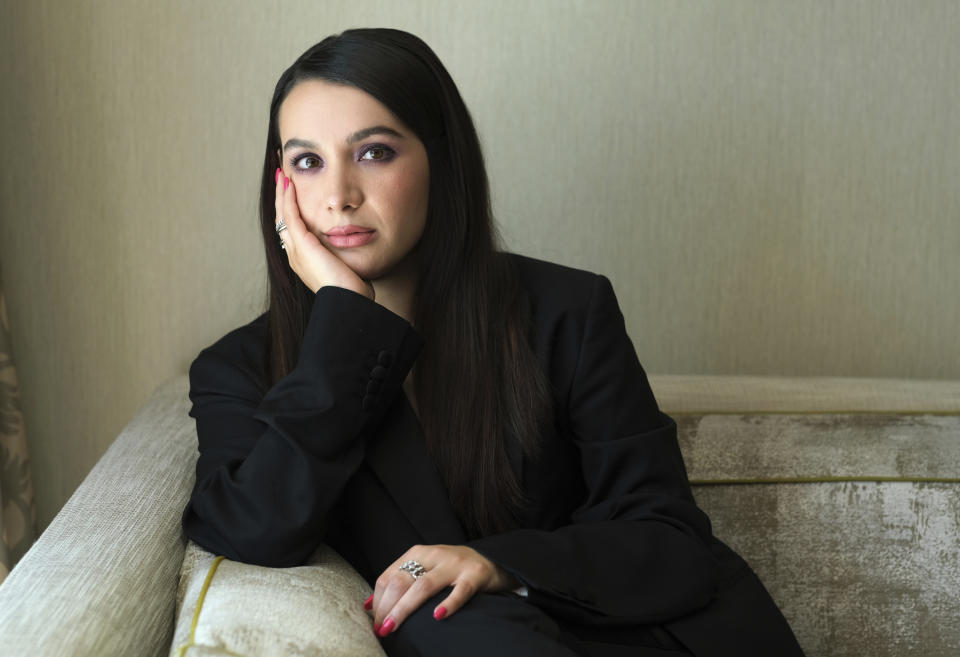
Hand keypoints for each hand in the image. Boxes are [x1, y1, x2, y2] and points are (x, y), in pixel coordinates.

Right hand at [275, 168, 373, 298]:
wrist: (348, 304)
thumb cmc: (352, 292)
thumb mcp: (345, 269)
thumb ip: (343, 256)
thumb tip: (352, 246)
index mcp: (303, 259)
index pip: (291, 227)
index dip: (289, 208)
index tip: (291, 191)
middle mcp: (294, 254)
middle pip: (281, 219)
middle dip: (280, 196)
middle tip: (280, 174)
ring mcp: (296, 250)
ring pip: (282, 215)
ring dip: (281, 192)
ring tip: (281, 172)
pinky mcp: (303, 246)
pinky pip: (290, 216)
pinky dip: (287, 198)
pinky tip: (288, 182)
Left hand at [366, 544, 520, 637]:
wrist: (491, 560)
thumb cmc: (451, 569)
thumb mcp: (424, 569)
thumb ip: (399, 582)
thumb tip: (369, 605)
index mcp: (418, 553)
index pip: (389, 577)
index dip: (378, 601)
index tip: (375, 622)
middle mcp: (434, 555)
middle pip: (401, 581)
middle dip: (387, 607)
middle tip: (382, 630)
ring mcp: (455, 565)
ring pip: (424, 586)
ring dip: (404, 609)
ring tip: (393, 627)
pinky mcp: (475, 575)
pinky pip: (460, 591)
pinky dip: (449, 603)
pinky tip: (438, 616)